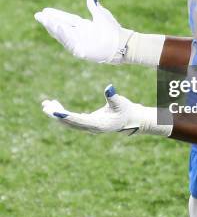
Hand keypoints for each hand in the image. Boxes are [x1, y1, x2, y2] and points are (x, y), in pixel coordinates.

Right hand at [35, 0, 133, 63]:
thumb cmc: (113, 30)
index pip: (66, 19)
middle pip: (61, 27)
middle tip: (38, 15)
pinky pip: (70, 43)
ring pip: (63, 36)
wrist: (122, 42)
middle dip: (49, 22)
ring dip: (54, 28)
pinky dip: (64, 36)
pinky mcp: (82, 51)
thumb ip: (93, 3)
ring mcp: (80, 43)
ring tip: (46, 20)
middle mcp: (79, 35)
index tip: (44, 10)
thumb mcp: (101, 13)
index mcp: (82, 26)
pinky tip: (59, 27)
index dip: (55, 15)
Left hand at [42, 85, 172, 136]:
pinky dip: (62, 113)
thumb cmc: (126, 110)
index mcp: (98, 125)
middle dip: (57, 114)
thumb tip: (109, 87)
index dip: (67, 116)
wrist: (131, 120)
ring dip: (57, 113)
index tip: (55, 112)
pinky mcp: (86, 123)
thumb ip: (113, 97)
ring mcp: (87, 126)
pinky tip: (55, 106)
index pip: (79, 120)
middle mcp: (90, 128)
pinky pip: (71, 119)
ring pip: (68, 122)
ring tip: (45, 104)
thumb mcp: (121, 103)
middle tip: (45, 106)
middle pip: (70, 122)